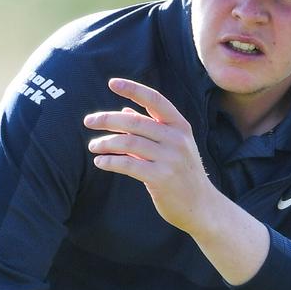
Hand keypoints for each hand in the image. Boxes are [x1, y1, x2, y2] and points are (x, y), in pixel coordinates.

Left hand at [84, 78, 221, 234]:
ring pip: (129, 142)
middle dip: (108, 119)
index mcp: (180, 126)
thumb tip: (124, 112)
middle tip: (88, 121)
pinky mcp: (161, 178)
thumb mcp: (173, 147)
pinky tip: (100, 162)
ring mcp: (170, 158)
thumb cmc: (183, 174)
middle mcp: (177, 139)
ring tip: (93, 146)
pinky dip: (110, 161)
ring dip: (106, 142)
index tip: (112, 83)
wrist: (202, 207)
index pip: (155, 100)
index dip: (133, 89)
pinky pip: (128, 164)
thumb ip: (149, 129)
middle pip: (135, 122)